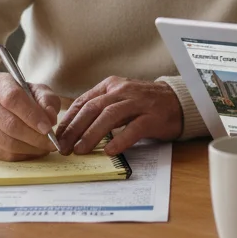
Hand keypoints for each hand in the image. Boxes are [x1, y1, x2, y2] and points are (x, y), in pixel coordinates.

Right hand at [0, 73, 60, 160]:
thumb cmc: (20, 96)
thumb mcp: (36, 90)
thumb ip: (47, 100)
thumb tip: (51, 118)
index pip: (13, 99)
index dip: (32, 115)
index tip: (48, 127)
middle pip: (10, 124)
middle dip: (35, 137)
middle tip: (52, 142)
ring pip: (7, 142)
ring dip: (30, 148)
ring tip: (45, 147)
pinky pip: (3, 154)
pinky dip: (22, 155)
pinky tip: (33, 150)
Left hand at [56, 76, 182, 155]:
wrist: (178, 101)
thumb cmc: (145, 104)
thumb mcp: (120, 99)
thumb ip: (101, 109)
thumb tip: (75, 129)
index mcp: (111, 86)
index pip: (83, 102)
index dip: (68, 120)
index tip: (57, 135)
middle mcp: (122, 91)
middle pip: (92, 108)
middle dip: (74, 129)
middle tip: (64, 147)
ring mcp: (138, 103)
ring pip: (109, 116)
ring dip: (92, 134)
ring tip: (80, 150)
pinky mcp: (152, 117)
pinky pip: (133, 128)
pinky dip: (119, 139)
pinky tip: (109, 151)